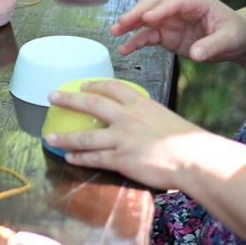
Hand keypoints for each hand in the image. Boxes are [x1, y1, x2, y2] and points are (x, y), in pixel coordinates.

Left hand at [44, 79, 209, 189]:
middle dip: (69, 100)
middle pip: (91, 104)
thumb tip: (142, 124)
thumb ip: (149, 118)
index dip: (95, 85)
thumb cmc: (189, 141)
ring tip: (50, 137)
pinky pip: (94, 158)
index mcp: (141, 104)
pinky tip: (70, 157)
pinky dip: (80, 158)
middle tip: (52, 96)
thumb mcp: (167, 118)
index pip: (113, 88)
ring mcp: (122, 139)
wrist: (195, 158)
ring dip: (65, 138)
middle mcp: (127, 118)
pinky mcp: (121, 159)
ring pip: (85, 137)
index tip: (83, 85)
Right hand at [110, 0, 245, 62]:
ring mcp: (170, 20)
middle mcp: (179, 8)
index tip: (147, 18)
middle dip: (138, 13)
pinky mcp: (166, 34)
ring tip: (115, 32)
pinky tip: (124, 49)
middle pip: (154, 5)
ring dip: (130, 25)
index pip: (174, 2)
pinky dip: (135, 42)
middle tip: (124, 22)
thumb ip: (212, 46)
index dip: (160, 9)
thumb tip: (196, 54)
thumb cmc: (236, 34)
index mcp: (196, 2)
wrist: (236, 41)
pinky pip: (147, 36)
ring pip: (145, 19)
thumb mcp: (230, 39)